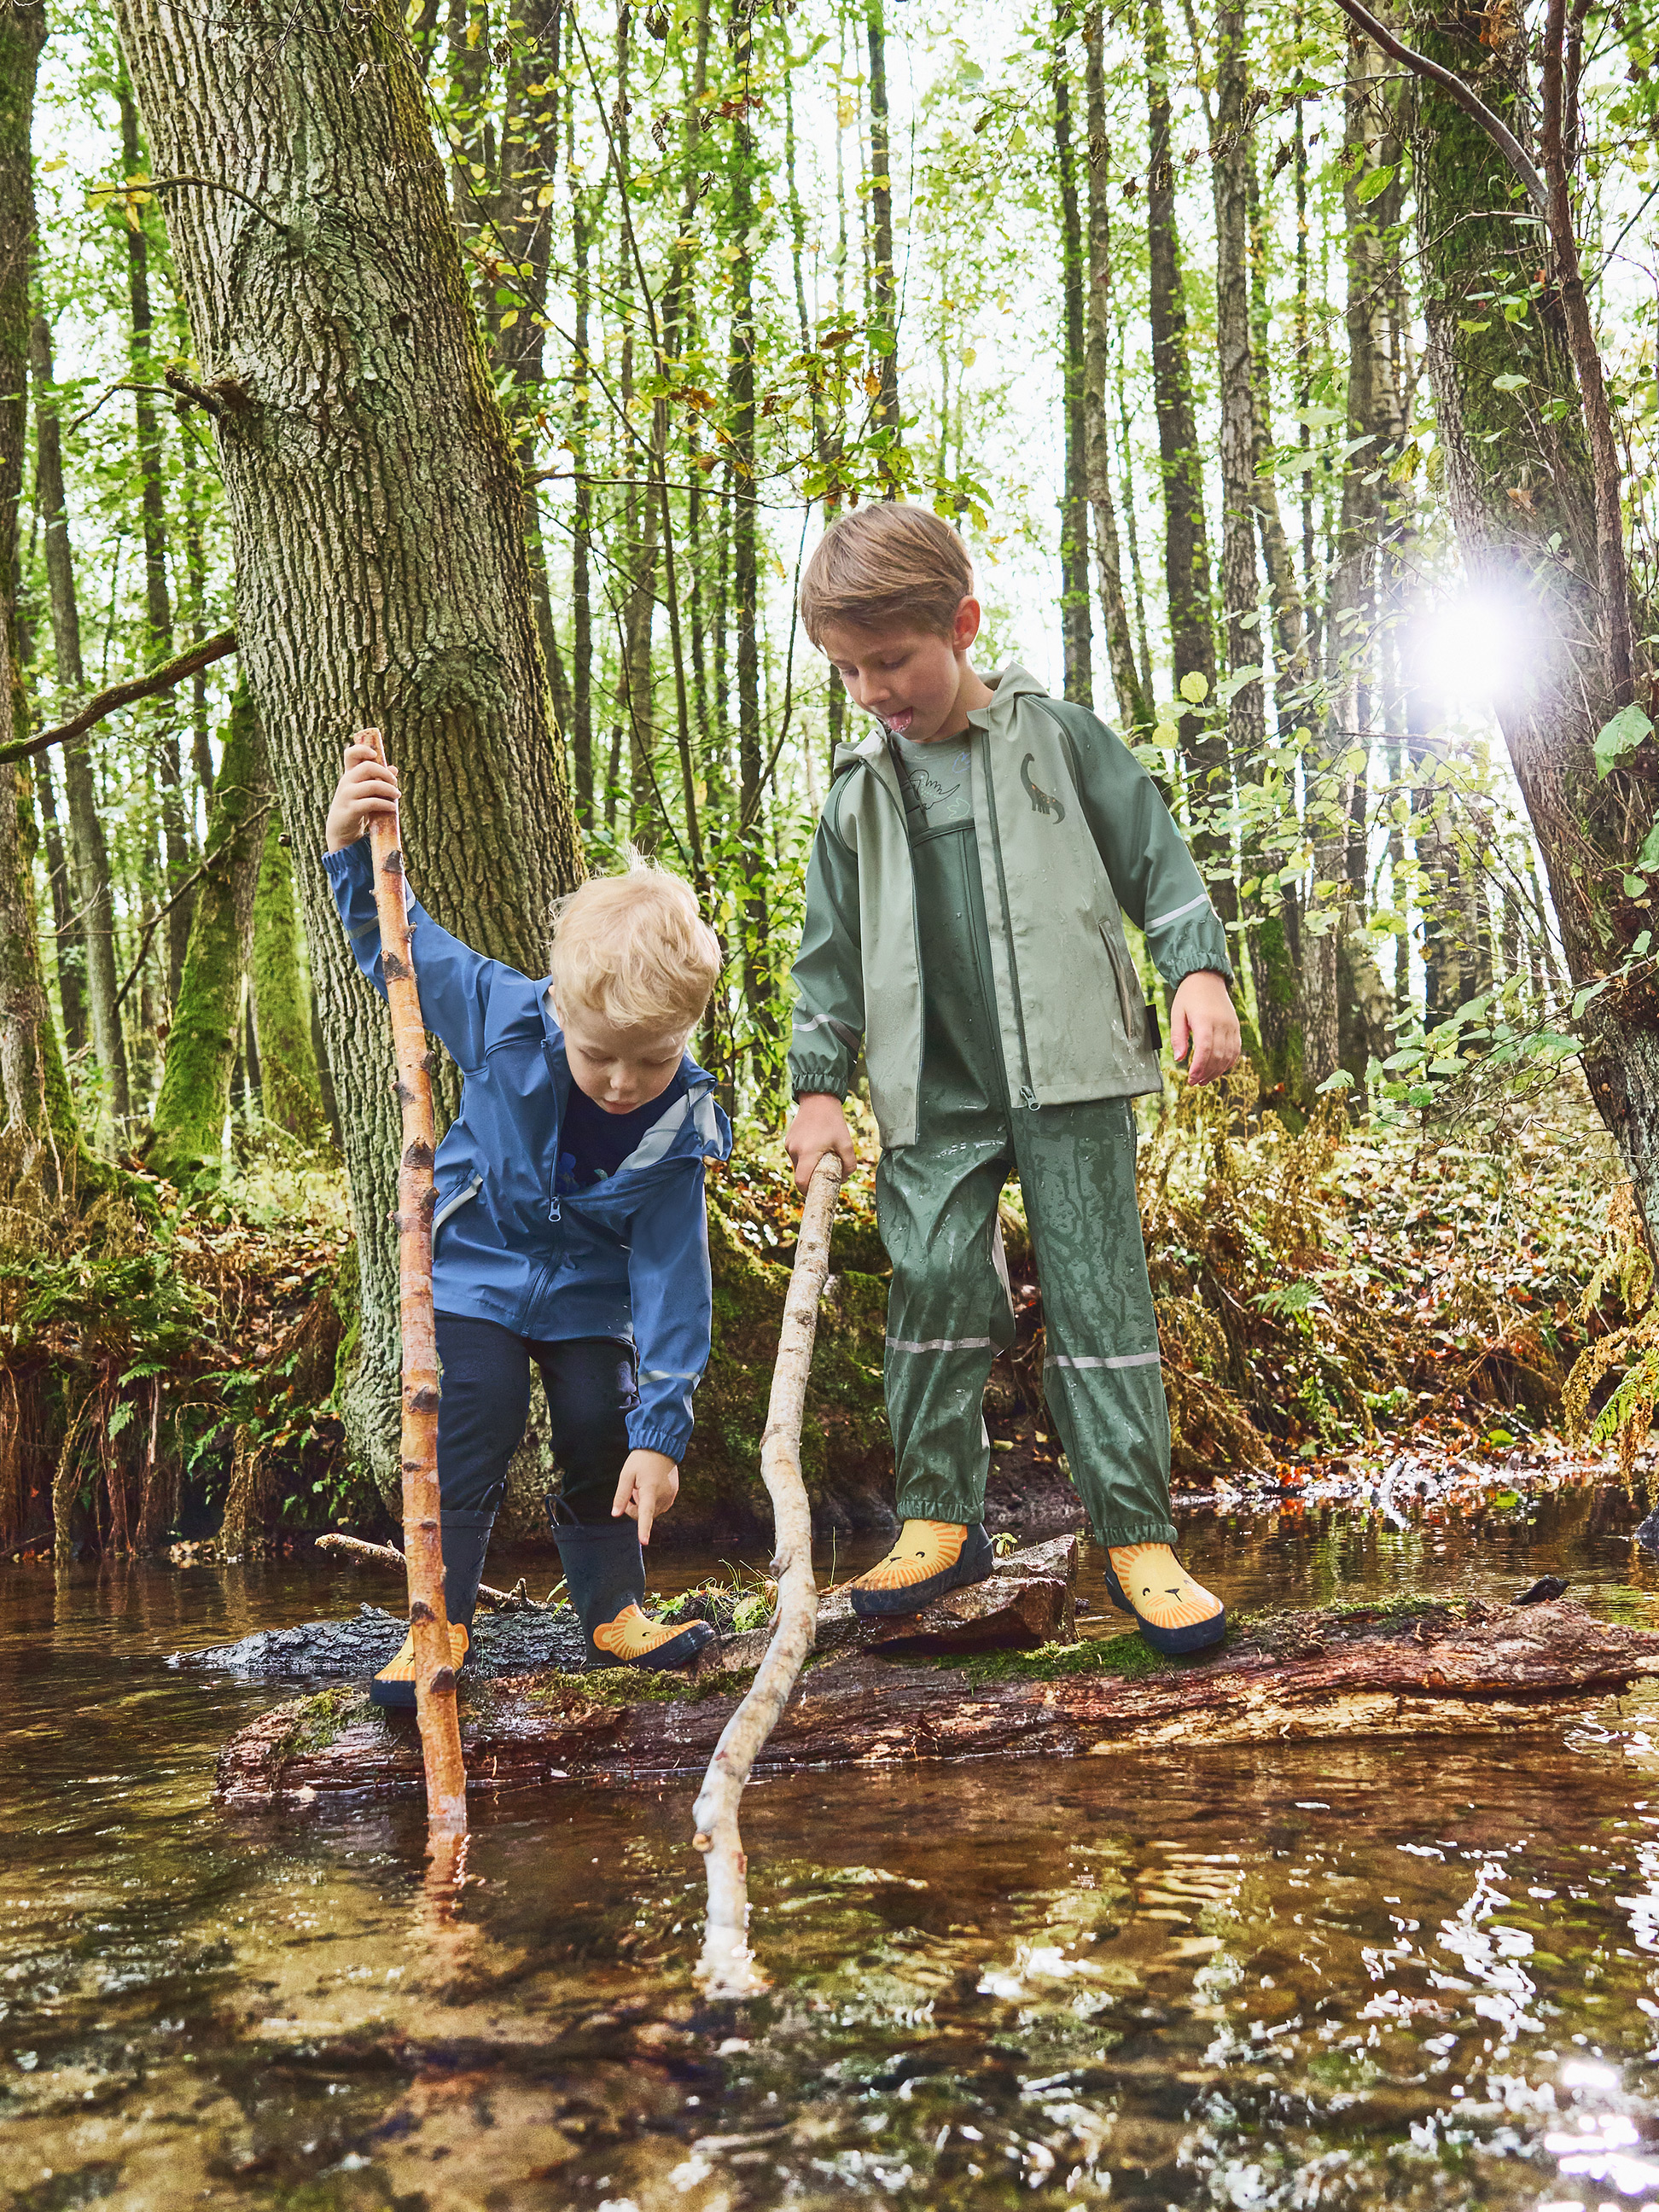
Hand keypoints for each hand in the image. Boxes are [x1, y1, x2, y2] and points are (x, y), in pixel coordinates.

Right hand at [325, 734, 400, 851]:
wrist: (341, 831)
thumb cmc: (356, 807)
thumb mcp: (365, 792)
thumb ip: (378, 780)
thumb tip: (394, 769)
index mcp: (349, 774)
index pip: (350, 754)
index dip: (362, 749)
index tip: (374, 755)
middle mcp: (346, 782)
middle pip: (367, 767)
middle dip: (384, 773)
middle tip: (394, 782)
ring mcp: (347, 795)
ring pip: (372, 785)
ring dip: (389, 789)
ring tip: (397, 795)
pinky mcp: (351, 810)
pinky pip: (372, 803)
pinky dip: (385, 804)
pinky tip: (392, 807)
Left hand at [612, 1448, 677, 1544]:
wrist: (662, 1447)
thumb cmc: (641, 1460)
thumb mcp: (626, 1475)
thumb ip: (621, 1496)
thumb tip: (615, 1514)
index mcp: (649, 1490)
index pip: (645, 1513)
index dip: (643, 1528)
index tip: (643, 1541)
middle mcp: (662, 1496)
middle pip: (645, 1514)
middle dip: (635, 1509)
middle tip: (630, 1492)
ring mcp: (670, 1496)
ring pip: (652, 1511)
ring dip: (644, 1505)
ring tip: (642, 1486)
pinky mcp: (673, 1495)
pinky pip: (659, 1506)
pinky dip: (652, 1501)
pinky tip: (650, 1486)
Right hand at [785, 1092, 855, 1192]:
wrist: (818, 1100)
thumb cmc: (833, 1122)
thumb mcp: (846, 1143)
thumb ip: (849, 1164)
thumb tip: (844, 1179)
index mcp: (807, 1152)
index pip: (801, 1181)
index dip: (807, 1192)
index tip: (815, 1194)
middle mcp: (795, 1150)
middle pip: (800, 1175)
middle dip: (811, 1178)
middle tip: (826, 1175)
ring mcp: (789, 1145)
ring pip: (798, 1166)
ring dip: (809, 1167)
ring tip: (822, 1156)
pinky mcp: (788, 1141)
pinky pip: (796, 1156)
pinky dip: (805, 1158)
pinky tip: (816, 1147)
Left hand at [1169, 971, 1240, 1085]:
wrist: (1207, 978)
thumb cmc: (1188, 996)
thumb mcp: (1177, 1014)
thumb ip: (1178, 1037)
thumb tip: (1179, 1058)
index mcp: (1204, 1020)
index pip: (1205, 1050)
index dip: (1199, 1068)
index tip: (1190, 1079)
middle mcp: (1221, 1024)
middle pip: (1217, 1056)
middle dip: (1206, 1073)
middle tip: (1195, 1083)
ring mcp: (1231, 1026)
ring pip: (1228, 1055)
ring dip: (1217, 1071)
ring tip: (1204, 1080)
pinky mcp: (1236, 1027)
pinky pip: (1236, 1050)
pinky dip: (1228, 1063)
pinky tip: (1218, 1070)